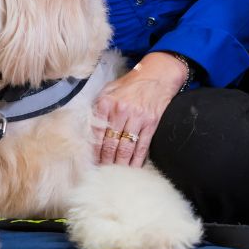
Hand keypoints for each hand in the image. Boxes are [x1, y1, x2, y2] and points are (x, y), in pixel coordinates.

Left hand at [93, 52, 188, 166]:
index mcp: (107, 103)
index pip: (98, 133)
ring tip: (116, 173)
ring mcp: (138, 117)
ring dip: (121, 163)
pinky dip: (137, 159)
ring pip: (126, 147)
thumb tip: (90, 127)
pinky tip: (133, 167)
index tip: (93, 162)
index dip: (95, 150)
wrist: (157, 75)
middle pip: (111, 143)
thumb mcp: (110, 88)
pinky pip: (142, 146)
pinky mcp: (152, 123)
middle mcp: (121, 111)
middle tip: (104, 172)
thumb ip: (100, 106)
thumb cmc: (131, 83)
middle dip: (107, 161)